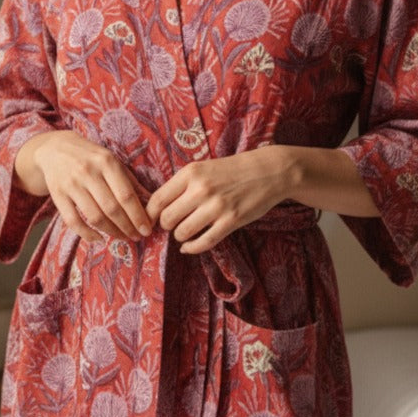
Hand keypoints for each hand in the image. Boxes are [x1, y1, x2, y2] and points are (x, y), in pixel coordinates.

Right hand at [14, 130, 152, 244]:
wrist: (55, 148)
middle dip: (127, 227)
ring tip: (122, 237)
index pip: (126, 195)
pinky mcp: (57, 194)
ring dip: (111, 232)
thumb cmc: (90, 157)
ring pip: (94, 216)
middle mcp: (88, 172)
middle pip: (112, 208)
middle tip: (136, 237)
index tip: (147, 230)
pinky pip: (73, 221)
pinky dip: (87, 234)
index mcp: (106, 162)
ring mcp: (71, 184)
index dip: (138, 216)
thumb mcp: (112, 161)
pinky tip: (99, 239)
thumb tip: (152, 202)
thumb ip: (131, 181)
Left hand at [146, 148, 289, 254]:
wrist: (268, 171)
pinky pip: (204, 242)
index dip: (149, 215)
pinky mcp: (231, 221)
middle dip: (166, 226)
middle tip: (173, 225)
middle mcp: (201, 189)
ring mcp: (216, 206)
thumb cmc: (231, 171)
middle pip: (167, 219)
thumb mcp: (203, 168)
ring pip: (182, 232)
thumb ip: (181, 184)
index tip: (151, 221)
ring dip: (180, 237)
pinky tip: (188, 247)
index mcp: (190, 173)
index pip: (157, 200)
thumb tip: (156, 208)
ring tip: (185, 232)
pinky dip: (192, 248)